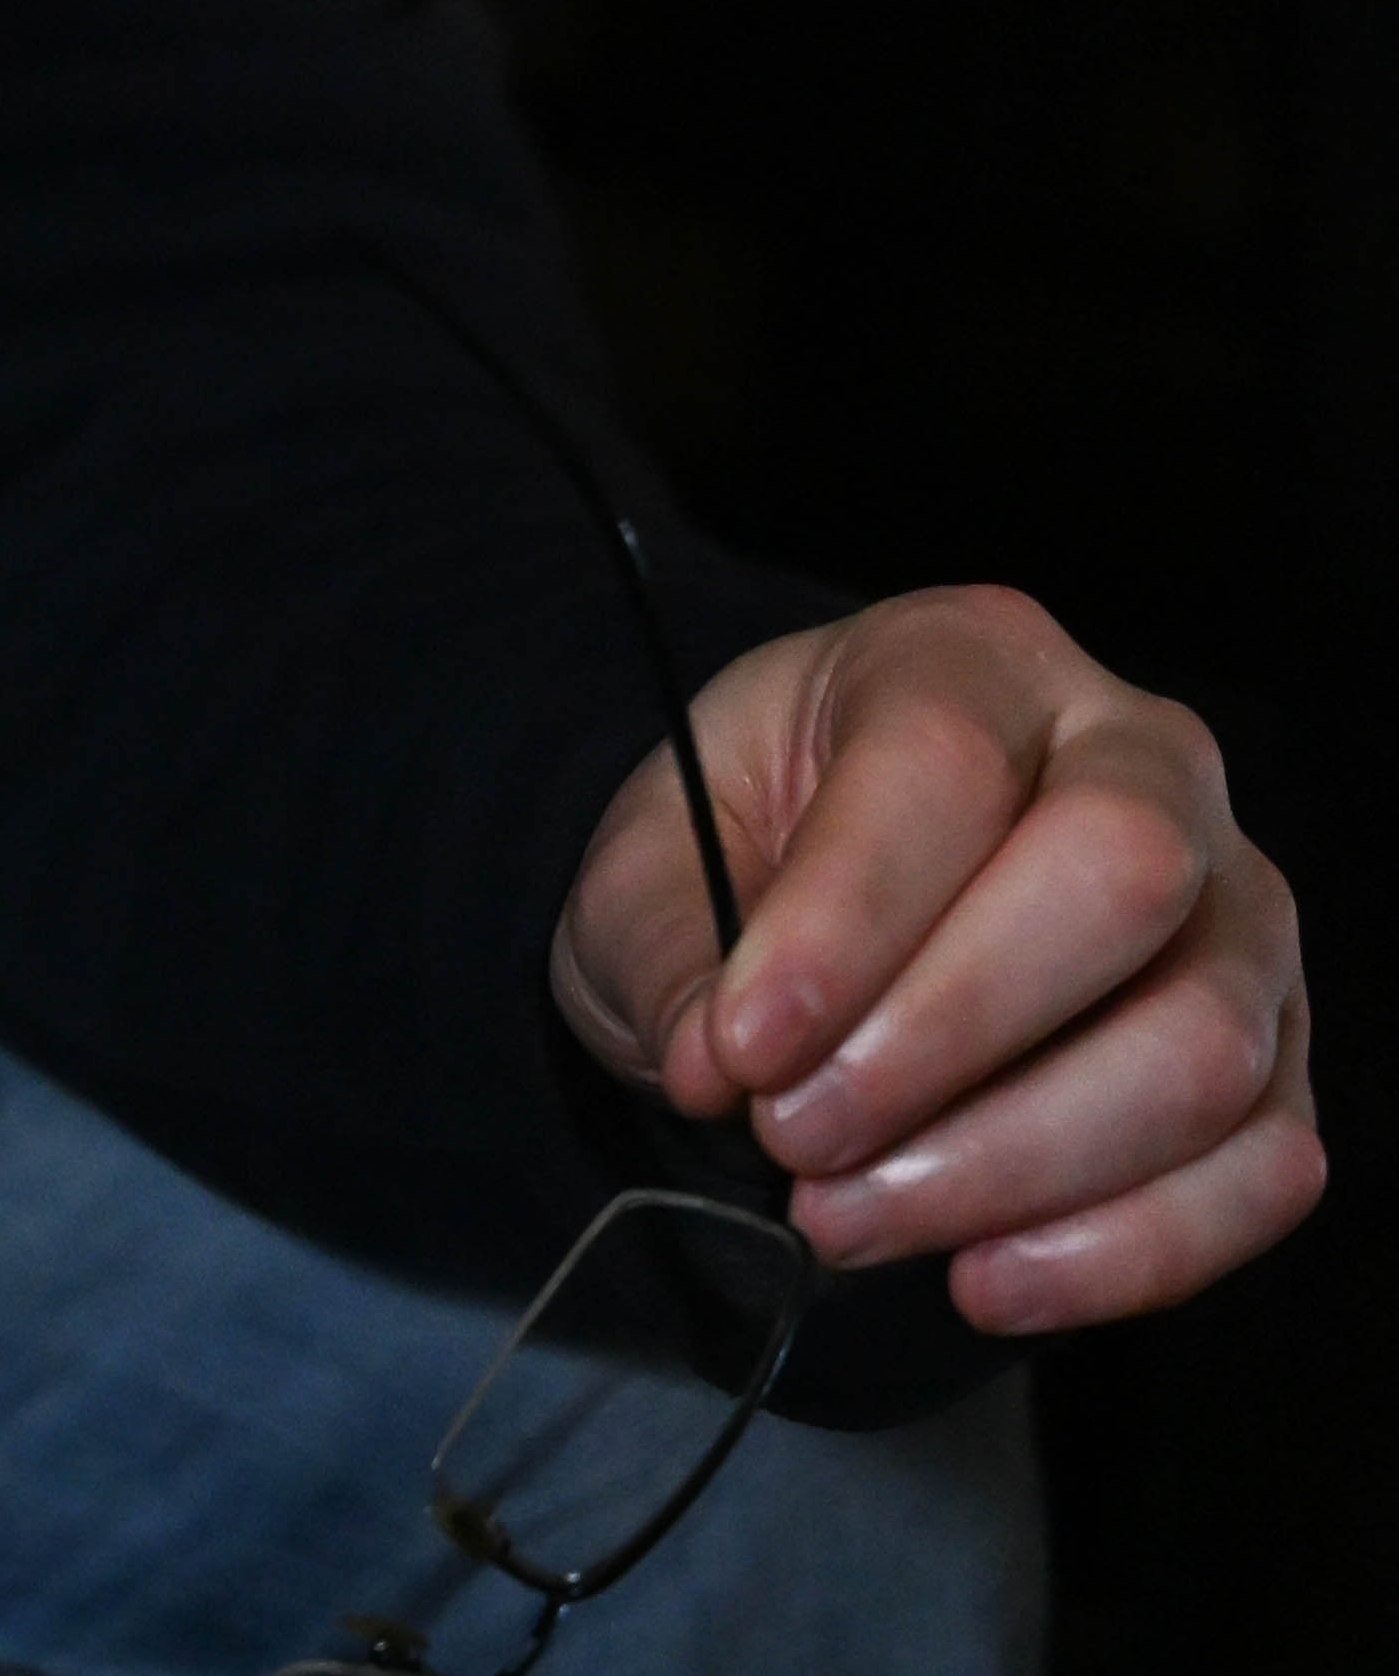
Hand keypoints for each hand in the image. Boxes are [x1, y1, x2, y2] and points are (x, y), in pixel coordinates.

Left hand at [554, 583, 1322, 1330]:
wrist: (835, 927)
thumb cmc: (754, 857)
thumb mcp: (655, 864)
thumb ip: (671, 949)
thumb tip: (721, 1061)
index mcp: (975, 656)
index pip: (945, 763)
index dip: (844, 921)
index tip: (740, 1048)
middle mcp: (1143, 754)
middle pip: (1119, 875)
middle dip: (945, 1040)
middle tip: (797, 1137)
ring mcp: (1237, 909)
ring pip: (1204, 1046)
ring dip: (1016, 1166)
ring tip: (851, 1217)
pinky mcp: (1279, 1057)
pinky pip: (1264, 1167)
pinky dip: (1126, 1251)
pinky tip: (981, 1278)